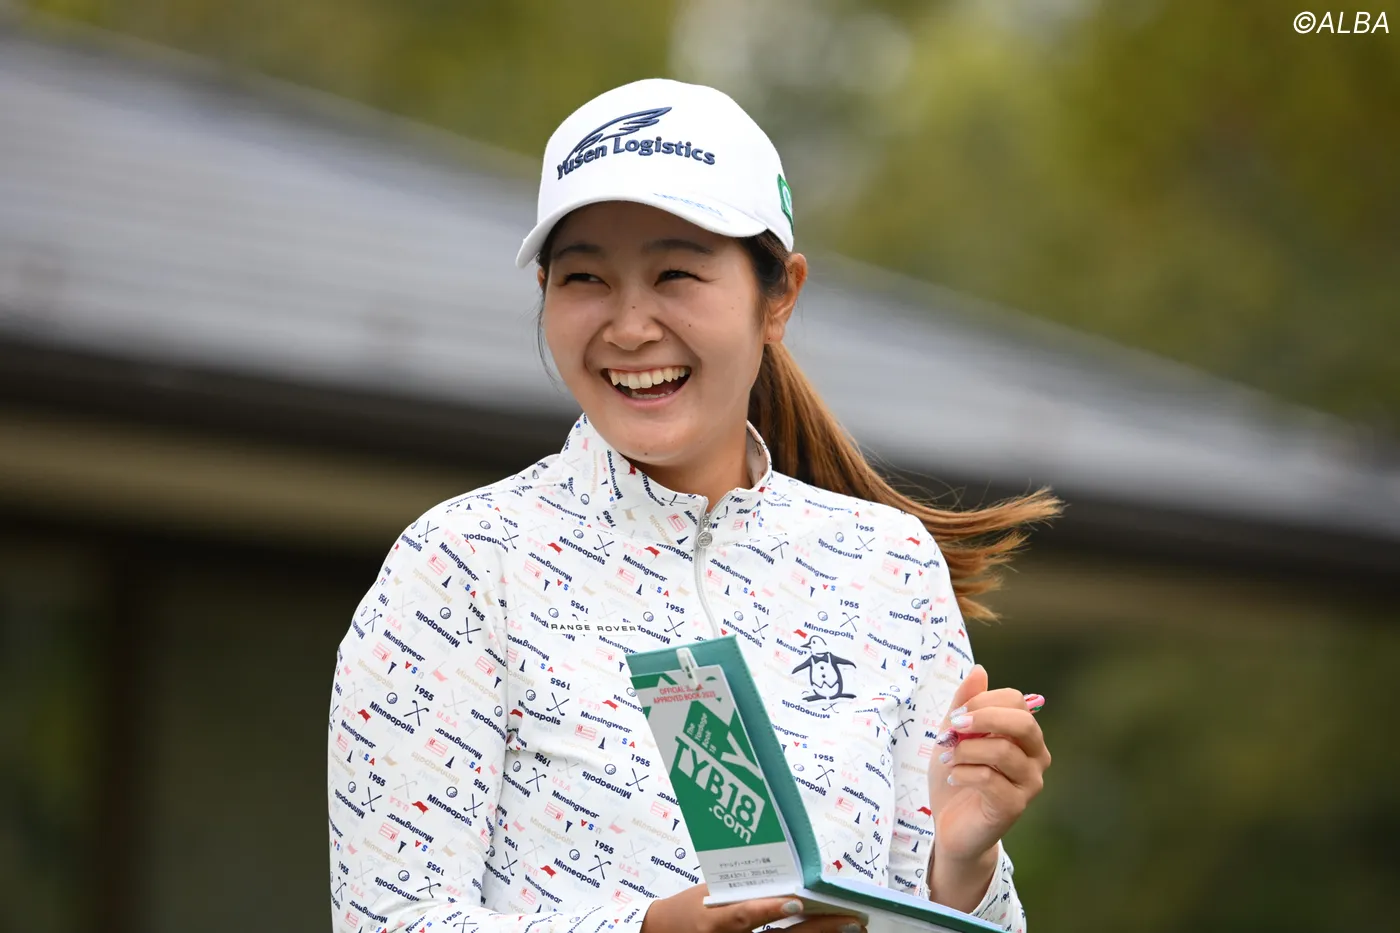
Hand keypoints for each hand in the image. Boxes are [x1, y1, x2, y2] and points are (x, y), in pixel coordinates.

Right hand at [641, 884, 865, 932]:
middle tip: (850, 920)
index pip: (744, 916)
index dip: (768, 910)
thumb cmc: (689, 907)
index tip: (796, 901)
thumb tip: (785, 875)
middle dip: (817, 930)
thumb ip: (743, 886)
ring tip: (850, 927)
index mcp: (715, 920)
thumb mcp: (710, 892)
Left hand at [926, 664, 1050, 872]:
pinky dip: (964, 773)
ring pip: (1003, 751)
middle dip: (984, 718)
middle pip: (1023, 723)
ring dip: (966, 751)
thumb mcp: (954, 735)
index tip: (956, 716)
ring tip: (947, 759)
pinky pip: (990, 779)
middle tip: (953, 727)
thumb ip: (965, 704)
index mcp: (1025, 735)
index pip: (1016, 701)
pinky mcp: (1015, 806)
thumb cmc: (957, 775)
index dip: (983, 701)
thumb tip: (980, 669)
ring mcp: (1030, 783)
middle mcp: (1036, 757)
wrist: (951, 826)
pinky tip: (953, 777)